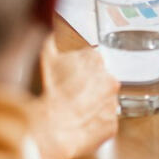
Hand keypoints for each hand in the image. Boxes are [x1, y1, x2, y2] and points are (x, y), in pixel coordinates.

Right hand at [28, 38, 119, 158]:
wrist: (51, 126)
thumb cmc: (48, 91)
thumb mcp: (45, 58)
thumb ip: (51, 40)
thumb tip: (51, 32)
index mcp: (95, 60)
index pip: (90, 62)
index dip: (76, 72)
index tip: (68, 79)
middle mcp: (110, 80)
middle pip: (99, 82)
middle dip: (86, 88)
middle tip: (68, 96)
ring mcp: (113, 103)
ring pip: (102, 103)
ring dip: (90, 106)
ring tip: (71, 112)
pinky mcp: (112, 125)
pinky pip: (103, 123)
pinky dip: (92, 125)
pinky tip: (77, 125)